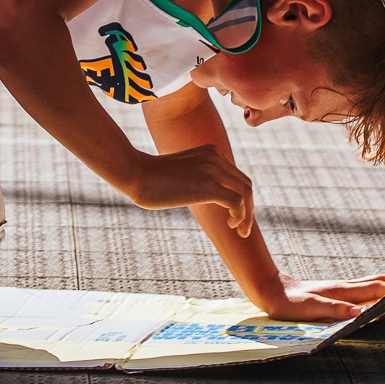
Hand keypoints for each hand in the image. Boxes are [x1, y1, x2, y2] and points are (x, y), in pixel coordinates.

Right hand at [125, 143, 253, 236]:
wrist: (135, 173)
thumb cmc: (148, 178)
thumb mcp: (178, 172)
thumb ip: (193, 177)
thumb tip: (195, 192)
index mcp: (210, 151)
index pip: (236, 175)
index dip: (241, 197)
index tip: (235, 216)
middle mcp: (215, 157)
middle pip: (245, 183)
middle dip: (249, 207)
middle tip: (242, 228)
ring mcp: (212, 169)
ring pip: (246, 193)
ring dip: (248, 215)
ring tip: (241, 231)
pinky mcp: (208, 185)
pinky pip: (237, 202)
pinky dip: (240, 216)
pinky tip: (231, 225)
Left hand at [254, 274, 384, 321]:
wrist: (272, 290)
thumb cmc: (289, 303)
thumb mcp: (309, 309)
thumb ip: (333, 309)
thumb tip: (358, 313)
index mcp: (344, 291)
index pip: (377, 287)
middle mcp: (346, 288)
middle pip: (379, 282)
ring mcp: (342, 289)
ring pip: (372, 284)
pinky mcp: (336, 293)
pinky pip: (363, 290)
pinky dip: (378, 291)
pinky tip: (380, 297)